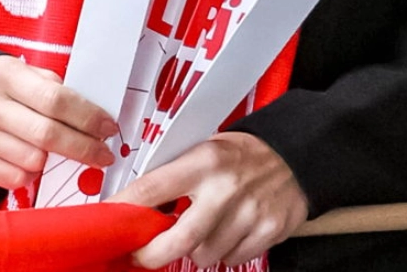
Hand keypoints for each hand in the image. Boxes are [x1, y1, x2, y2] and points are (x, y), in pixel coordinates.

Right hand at [0, 56, 116, 191]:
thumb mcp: (23, 73)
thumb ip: (54, 89)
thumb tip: (94, 116)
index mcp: (5, 75)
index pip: (55, 99)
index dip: (88, 117)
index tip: (108, 128)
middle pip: (48, 134)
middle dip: (84, 147)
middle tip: (103, 154)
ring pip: (34, 161)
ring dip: (54, 161)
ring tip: (55, 150)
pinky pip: (16, 179)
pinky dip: (32, 174)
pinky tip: (31, 159)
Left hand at [113, 132, 308, 269]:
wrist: (296, 155)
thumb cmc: (243, 154)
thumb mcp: (206, 149)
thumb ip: (177, 176)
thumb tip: (139, 204)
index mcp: (204, 162)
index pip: (152, 189)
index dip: (124, 210)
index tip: (110, 222)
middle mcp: (225, 189)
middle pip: (178, 239)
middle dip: (152, 255)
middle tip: (141, 255)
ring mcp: (248, 214)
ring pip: (204, 254)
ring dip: (196, 250)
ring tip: (203, 230)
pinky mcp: (267, 232)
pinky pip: (232, 259)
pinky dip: (224, 252)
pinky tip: (229, 232)